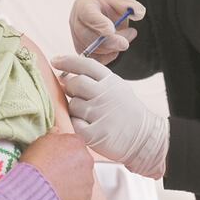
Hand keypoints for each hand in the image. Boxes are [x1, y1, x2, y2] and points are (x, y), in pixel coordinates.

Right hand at [19, 133, 94, 199]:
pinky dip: (72, 197)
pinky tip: (59, 197)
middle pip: (81, 161)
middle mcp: (87, 160)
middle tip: (56, 173)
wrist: (36, 188)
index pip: (75, 144)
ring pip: (82, 179)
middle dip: (71, 166)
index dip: (65, 151)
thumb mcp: (39, 142)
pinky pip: (81, 196)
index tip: (57, 157)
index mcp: (77, 143)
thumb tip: (57, 132)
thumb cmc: (36, 163)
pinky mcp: (86, 197)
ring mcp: (88, 180)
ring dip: (73, 182)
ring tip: (56, 187)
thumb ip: (52, 135)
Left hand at [52, 55, 168, 178]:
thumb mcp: (117, 89)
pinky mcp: (94, 133)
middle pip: (75, 83)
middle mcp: (105, 95)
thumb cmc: (126, 113)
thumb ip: (96, 81)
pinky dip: (77, 125)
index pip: (85, 65)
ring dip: (75, 110)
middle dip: (70, 88)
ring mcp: (100, 114)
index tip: (55, 60)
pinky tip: (89, 127)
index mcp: (111, 82)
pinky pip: (74, 123)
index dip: (68, 61)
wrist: (144, 139)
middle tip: (77, 96)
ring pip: (72, 105)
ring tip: (90, 116)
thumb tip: (66, 77)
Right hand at [69, 0, 145, 64]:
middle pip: (88, 36)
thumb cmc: (110, 5)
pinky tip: (117, 46)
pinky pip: (95, 59)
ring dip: (113, 48)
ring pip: (92, 50)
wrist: (104, 13)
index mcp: (84, 4)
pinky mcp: (82, 50)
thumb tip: (138, 13)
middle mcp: (76, 21)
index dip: (99, 24)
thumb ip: (130, 5)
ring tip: (127, 37)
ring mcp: (77, 37)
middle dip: (109, 42)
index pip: (88, 15)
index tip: (111, 30)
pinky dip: (109, 56)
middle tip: (125, 43)